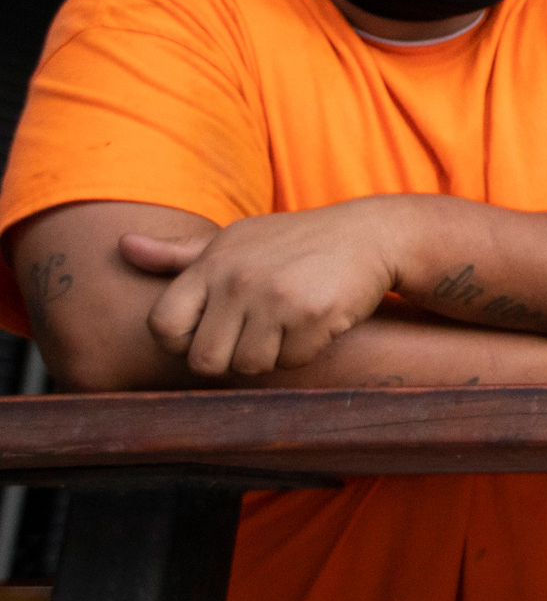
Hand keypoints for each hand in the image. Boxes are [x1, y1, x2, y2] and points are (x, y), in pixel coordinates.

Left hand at [120, 200, 398, 376]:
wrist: (370, 234)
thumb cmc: (295, 241)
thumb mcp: (235, 239)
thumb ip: (179, 254)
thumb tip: (122, 246)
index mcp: (212, 263)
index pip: (164, 326)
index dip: (184, 341)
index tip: (214, 329)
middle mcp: (238, 279)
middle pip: (205, 360)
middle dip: (231, 356)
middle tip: (258, 333)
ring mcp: (275, 297)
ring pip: (249, 366)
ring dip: (272, 355)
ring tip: (289, 323)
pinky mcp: (312, 314)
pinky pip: (292, 361)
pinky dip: (306, 350)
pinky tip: (317, 321)